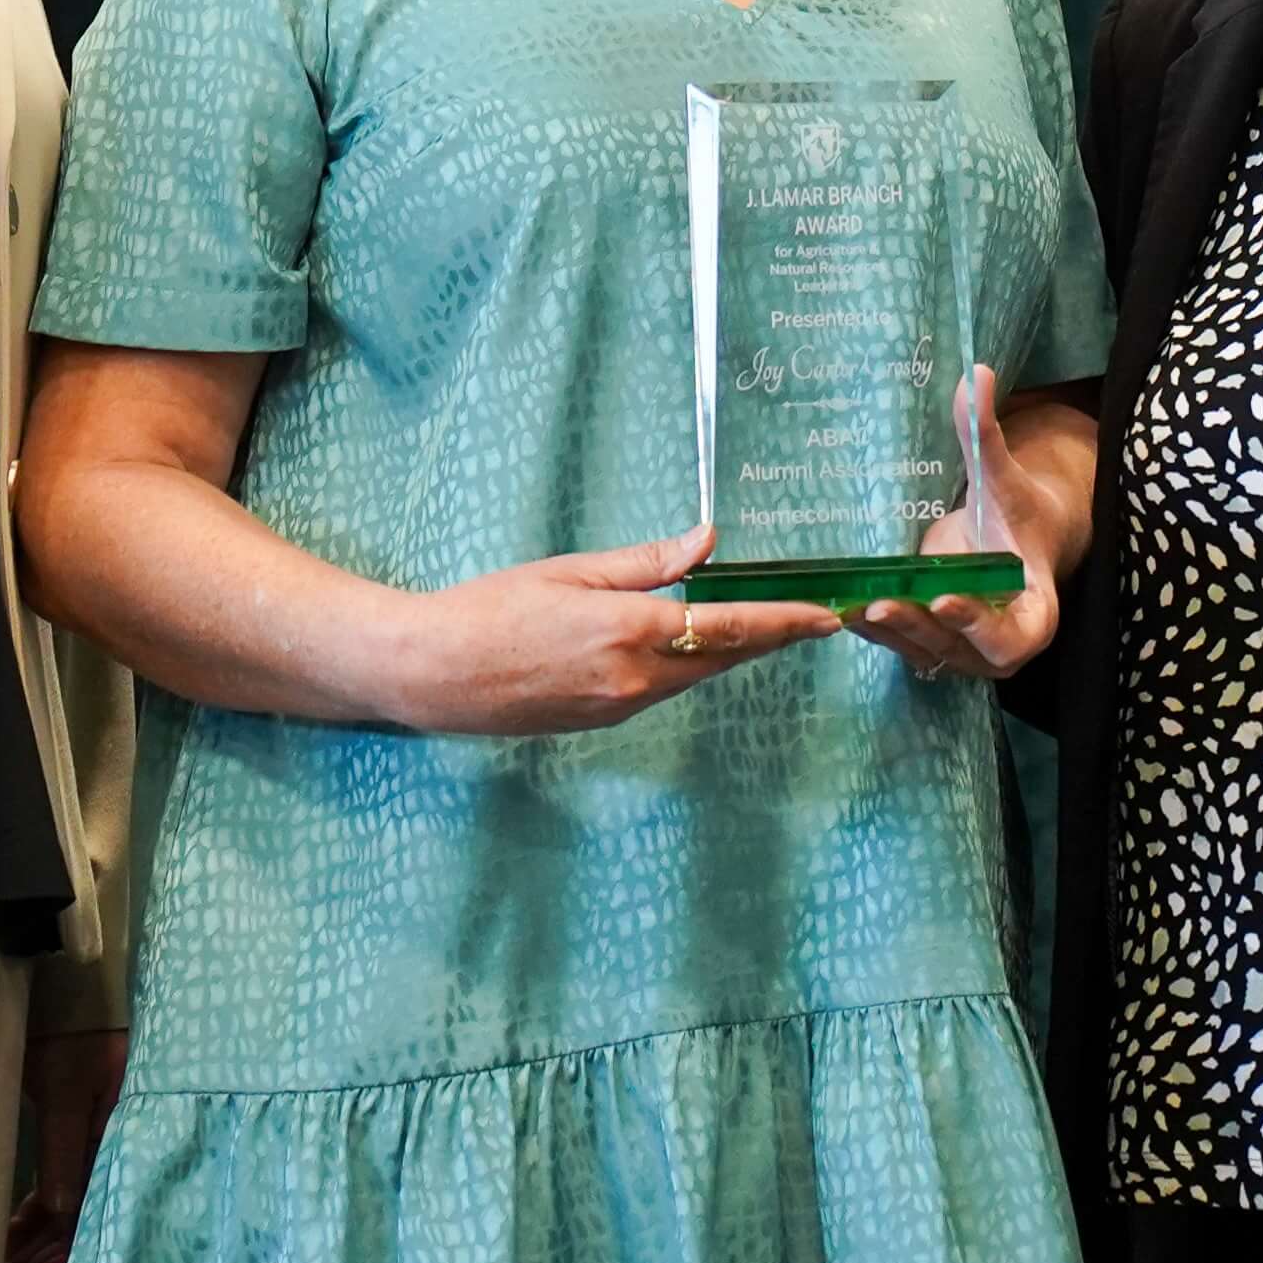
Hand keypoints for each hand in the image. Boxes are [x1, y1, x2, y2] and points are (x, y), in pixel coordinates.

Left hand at [4, 1027, 128, 1262]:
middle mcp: (108, 1158)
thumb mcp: (68, 1083)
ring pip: (59, 1220)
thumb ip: (65, 1142)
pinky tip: (1, 1243)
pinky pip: (53, 1195)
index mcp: (117, 1145)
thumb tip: (61, 1209)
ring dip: (26, 1251)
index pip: (85, 1218)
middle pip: (72, 1230)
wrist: (78, 985)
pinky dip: (26, 1222)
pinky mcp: (74, 1141)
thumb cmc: (78, 1029)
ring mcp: (91, 1152)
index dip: (51, 1259)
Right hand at [374, 525, 837, 734]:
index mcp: (629, 631)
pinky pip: (662, 689)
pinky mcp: (603, 720)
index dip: (784, 622)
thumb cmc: (492, 608)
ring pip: (694, 676)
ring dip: (731, 652)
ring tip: (767, 625)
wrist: (435, 673)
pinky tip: (693, 645)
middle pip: (723, 658)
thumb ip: (645, 563)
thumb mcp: (571, 570)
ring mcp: (619, 706)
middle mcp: (634, 678)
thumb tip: (707, 541)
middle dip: (770, 638)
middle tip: (814, 617)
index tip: (827, 616)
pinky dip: (688, 666)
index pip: (729, 627)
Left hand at [854, 368, 1082, 683]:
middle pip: (957, 648)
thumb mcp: (1002, 479)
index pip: (1012, 636)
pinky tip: (841, 605)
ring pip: (923, 650)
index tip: (946, 598)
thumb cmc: (1015, 512)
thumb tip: (977, 374)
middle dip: (918, 627)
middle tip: (881, 603)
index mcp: (1035, 614)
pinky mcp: (930, 644)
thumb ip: (986, 438)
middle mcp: (998, 647)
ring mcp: (962, 650)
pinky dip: (874, 627)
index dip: (980, 623)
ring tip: (851, 605)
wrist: (1012, 539)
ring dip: (889, 632)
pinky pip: (901, 642)